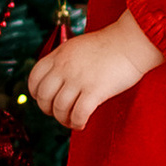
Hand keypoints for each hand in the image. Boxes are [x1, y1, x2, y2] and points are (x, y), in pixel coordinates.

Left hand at [27, 10, 163, 134]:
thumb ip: (64, 61)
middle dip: (48, 109)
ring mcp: (78, 79)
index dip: (36, 94)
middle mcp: (64, 67)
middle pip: (43, 96)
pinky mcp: (95, 90)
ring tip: (71, 121)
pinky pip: (78, 114)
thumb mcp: (78, 46)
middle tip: (58, 113)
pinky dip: (77, 123)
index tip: (45, 100)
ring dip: (63, 119)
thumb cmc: (110, 45)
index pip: (34, 78)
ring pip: (59, 108)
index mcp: (59, 55)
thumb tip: (58, 83)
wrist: (131, 42)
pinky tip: (81, 124)